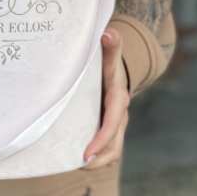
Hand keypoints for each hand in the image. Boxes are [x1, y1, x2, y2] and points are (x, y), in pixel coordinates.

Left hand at [83, 27, 129, 168]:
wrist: (115, 71)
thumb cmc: (107, 64)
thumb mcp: (109, 57)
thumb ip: (111, 47)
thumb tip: (109, 33)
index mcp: (118, 99)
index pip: (112, 123)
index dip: (100, 138)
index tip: (86, 152)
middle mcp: (120, 115)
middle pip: (114, 145)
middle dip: (99, 156)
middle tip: (79, 162)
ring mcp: (116, 124)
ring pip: (112, 150)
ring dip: (97, 159)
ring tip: (76, 162)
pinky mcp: (109, 128)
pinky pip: (106, 146)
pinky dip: (96, 154)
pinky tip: (77, 156)